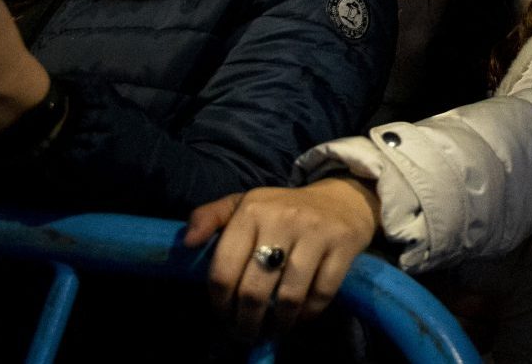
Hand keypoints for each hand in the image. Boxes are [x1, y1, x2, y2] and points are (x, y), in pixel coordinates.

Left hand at [188, 176, 383, 340]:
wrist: (344, 198)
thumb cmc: (285, 208)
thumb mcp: (245, 204)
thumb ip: (210, 216)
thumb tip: (187, 242)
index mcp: (252, 210)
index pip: (223, 270)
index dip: (219, 302)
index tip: (222, 315)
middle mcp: (284, 219)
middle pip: (254, 290)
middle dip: (246, 321)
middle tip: (245, 332)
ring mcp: (316, 233)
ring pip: (289, 296)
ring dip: (278, 324)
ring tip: (272, 330)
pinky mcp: (344, 245)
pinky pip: (322, 293)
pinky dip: (309, 314)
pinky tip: (300, 317)